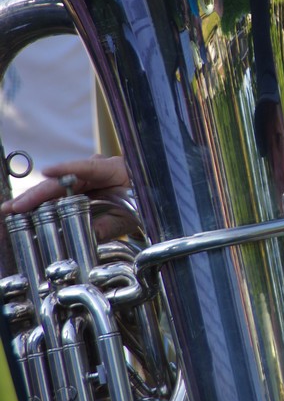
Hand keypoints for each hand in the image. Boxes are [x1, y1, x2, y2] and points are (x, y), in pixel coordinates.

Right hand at [1, 155, 134, 240]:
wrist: (152, 194)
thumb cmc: (143, 200)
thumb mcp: (131, 216)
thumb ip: (112, 224)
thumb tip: (91, 233)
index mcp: (113, 169)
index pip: (86, 167)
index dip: (66, 169)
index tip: (47, 172)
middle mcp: (95, 169)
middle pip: (61, 181)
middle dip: (36, 194)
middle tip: (13, 207)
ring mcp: (85, 176)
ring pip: (55, 187)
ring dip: (32, 200)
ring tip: (10, 211)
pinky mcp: (79, 186)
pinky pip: (58, 194)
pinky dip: (41, 204)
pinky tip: (23, 211)